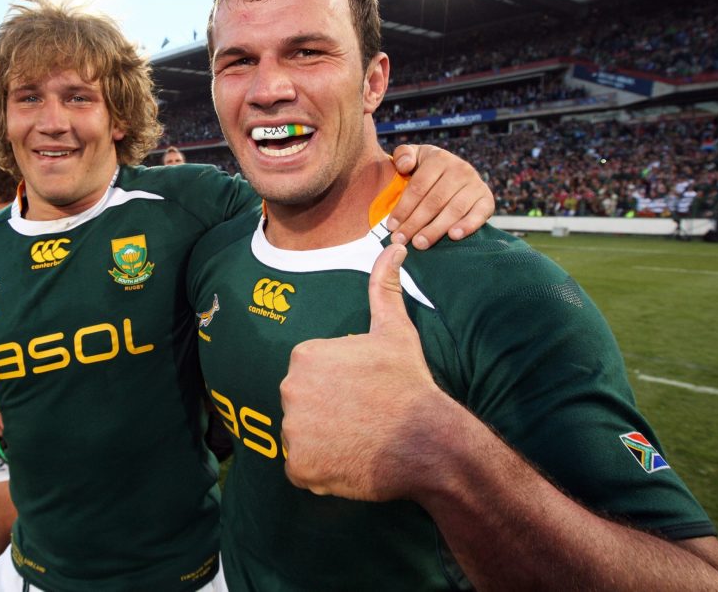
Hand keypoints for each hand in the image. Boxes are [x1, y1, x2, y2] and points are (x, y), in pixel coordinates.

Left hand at [280, 244, 451, 501]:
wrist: (428, 440)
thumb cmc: (409, 383)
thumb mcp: (395, 331)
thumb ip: (384, 288)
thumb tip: (393, 248)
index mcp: (304, 355)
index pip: (309, 374)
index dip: (337, 385)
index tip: (361, 392)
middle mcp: (289, 389)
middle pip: (302, 403)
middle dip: (326, 411)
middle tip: (361, 416)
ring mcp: (292, 430)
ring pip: (301, 435)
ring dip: (322, 441)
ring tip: (357, 438)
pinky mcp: (298, 466)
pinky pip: (302, 468)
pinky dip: (321, 469)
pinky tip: (349, 460)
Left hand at [388, 144, 494, 249]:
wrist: (455, 172)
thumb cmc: (427, 168)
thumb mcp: (413, 156)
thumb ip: (403, 155)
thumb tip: (405, 165)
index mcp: (439, 158)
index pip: (418, 186)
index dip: (404, 207)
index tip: (391, 226)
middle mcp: (460, 169)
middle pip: (434, 201)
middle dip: (415, 222)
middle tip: (401, 240)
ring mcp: (475, 184)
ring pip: (454, 209)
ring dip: (435, 229)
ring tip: (420, 243)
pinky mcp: (487, 199)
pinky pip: (479, 214)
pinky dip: (468, 225)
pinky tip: (453, 236)